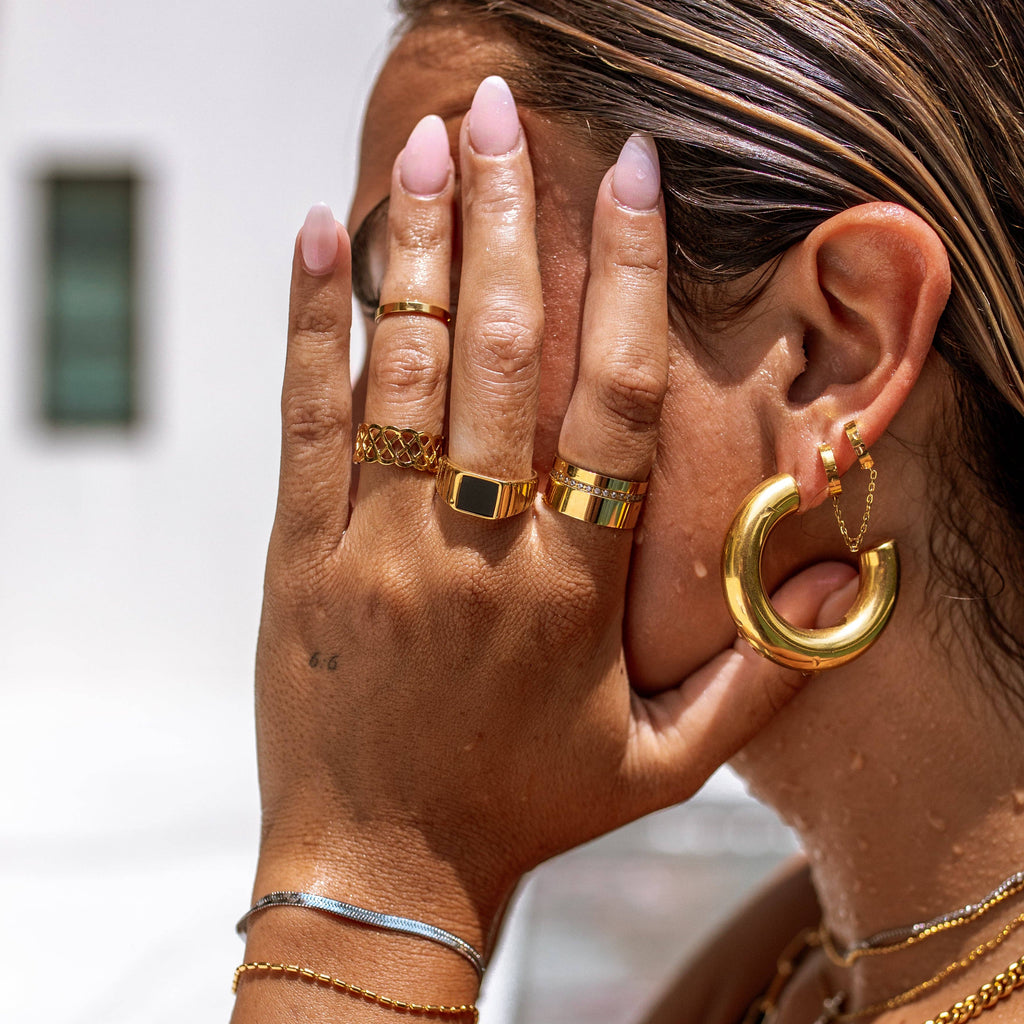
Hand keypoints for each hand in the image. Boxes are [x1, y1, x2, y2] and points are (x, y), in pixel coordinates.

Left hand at [251, 78, 851, 956]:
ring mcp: (377, 544)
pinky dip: (313, 319)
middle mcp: (478, 550)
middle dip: (511, 215)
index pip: (609, 400)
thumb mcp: (663, 767)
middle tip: (508, 109)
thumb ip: (759, 681)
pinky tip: (321, 232)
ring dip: (421, 242)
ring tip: (431, 139)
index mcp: (575, 590)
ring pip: (406, 365)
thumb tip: (833, 590)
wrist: (380, 866)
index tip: (633, 176)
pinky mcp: (300, 552)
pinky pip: (309, 416)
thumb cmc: (525, 809)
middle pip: (504, 351)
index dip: (626, 277)